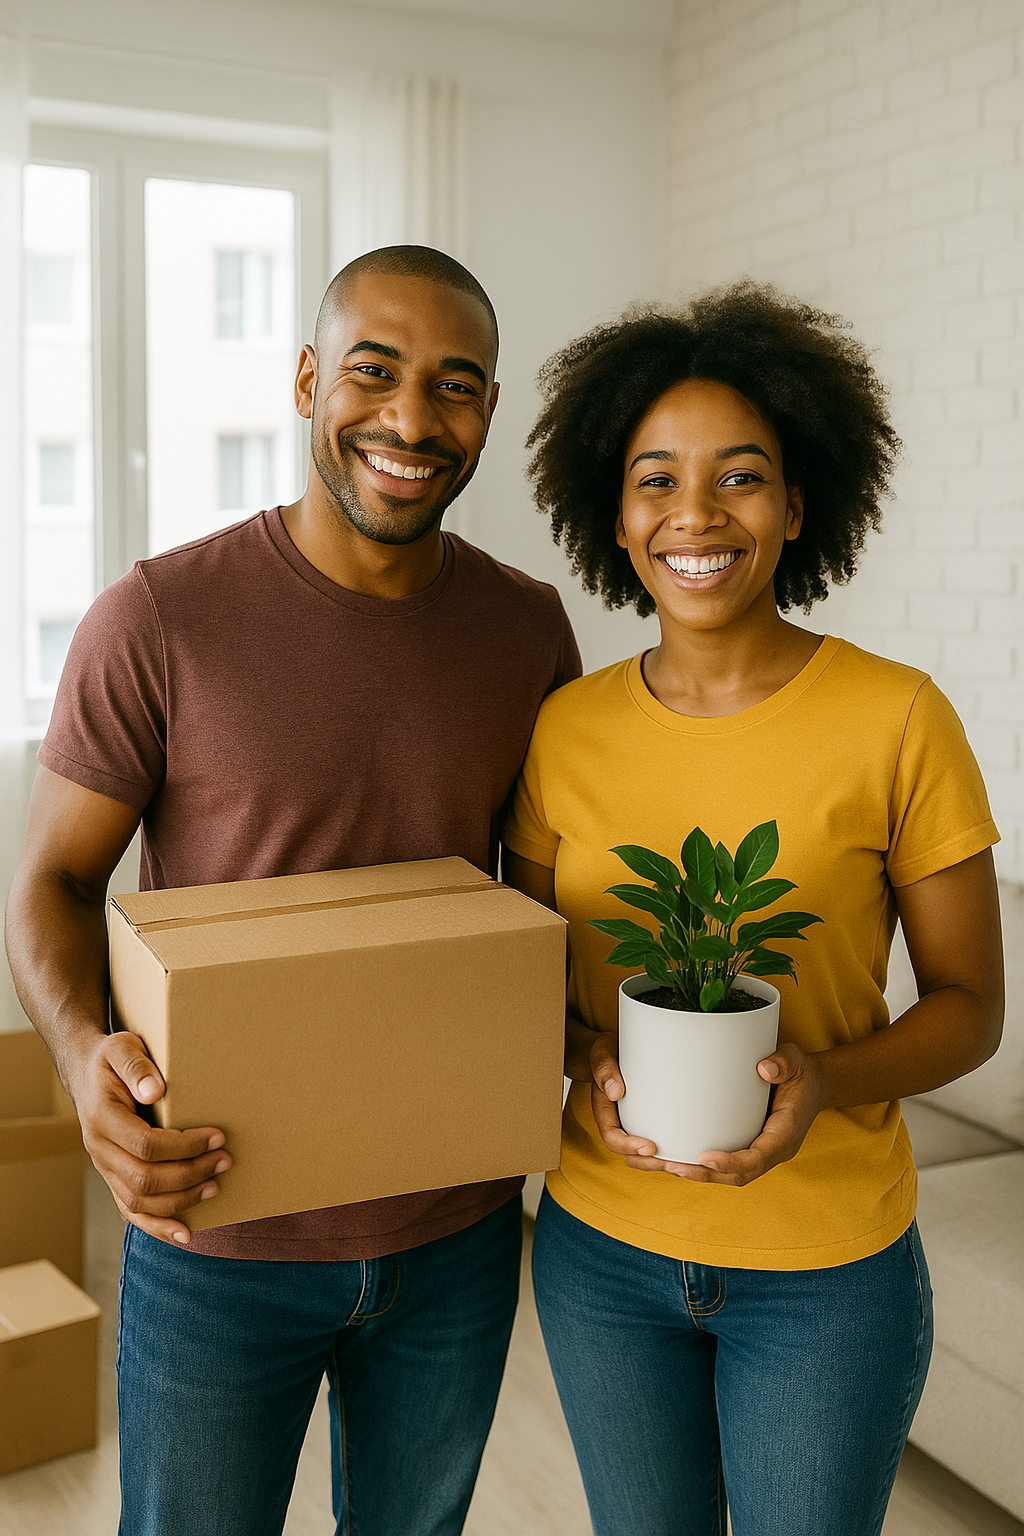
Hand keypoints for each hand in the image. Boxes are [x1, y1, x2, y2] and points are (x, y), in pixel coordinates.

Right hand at [67, 1031, 230, 1245]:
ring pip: (139, 1202)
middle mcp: (98, 1150)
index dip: (185, 1146)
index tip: (218, 1136)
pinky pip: (131, 1212)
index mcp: (102, 1119)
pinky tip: (186, 1233)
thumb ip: (137, 1066)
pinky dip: (158, 1227)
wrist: (86, 1072)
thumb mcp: (122, 1047)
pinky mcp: (112, 1178)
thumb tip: (156, 1090)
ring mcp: (104, 1168)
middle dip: (190, 1174)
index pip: (146, 1145)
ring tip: (215, 1186)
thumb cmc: (111, 1058)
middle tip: (225, 1160)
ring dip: (181, 1200)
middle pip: (145, 1179)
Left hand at [589, 1036, 827, 1186]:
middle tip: (674, 1166)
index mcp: (785, 1134)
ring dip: (702, 1175)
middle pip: (739, 1175)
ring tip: (668, 1165)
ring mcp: (763, 1152)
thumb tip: (764, 1068)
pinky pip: (729, 1164)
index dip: (731, 1162)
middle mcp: (774, 1150)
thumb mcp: (797, 1061)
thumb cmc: (801, 1074)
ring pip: (732, 1175)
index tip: (704, 1158)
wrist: (814, 1085)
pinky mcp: (751, 1146)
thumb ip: (783, 1063)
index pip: (758, 1158)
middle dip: (707, 1175)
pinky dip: (707, 1167)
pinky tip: (680, 1157)